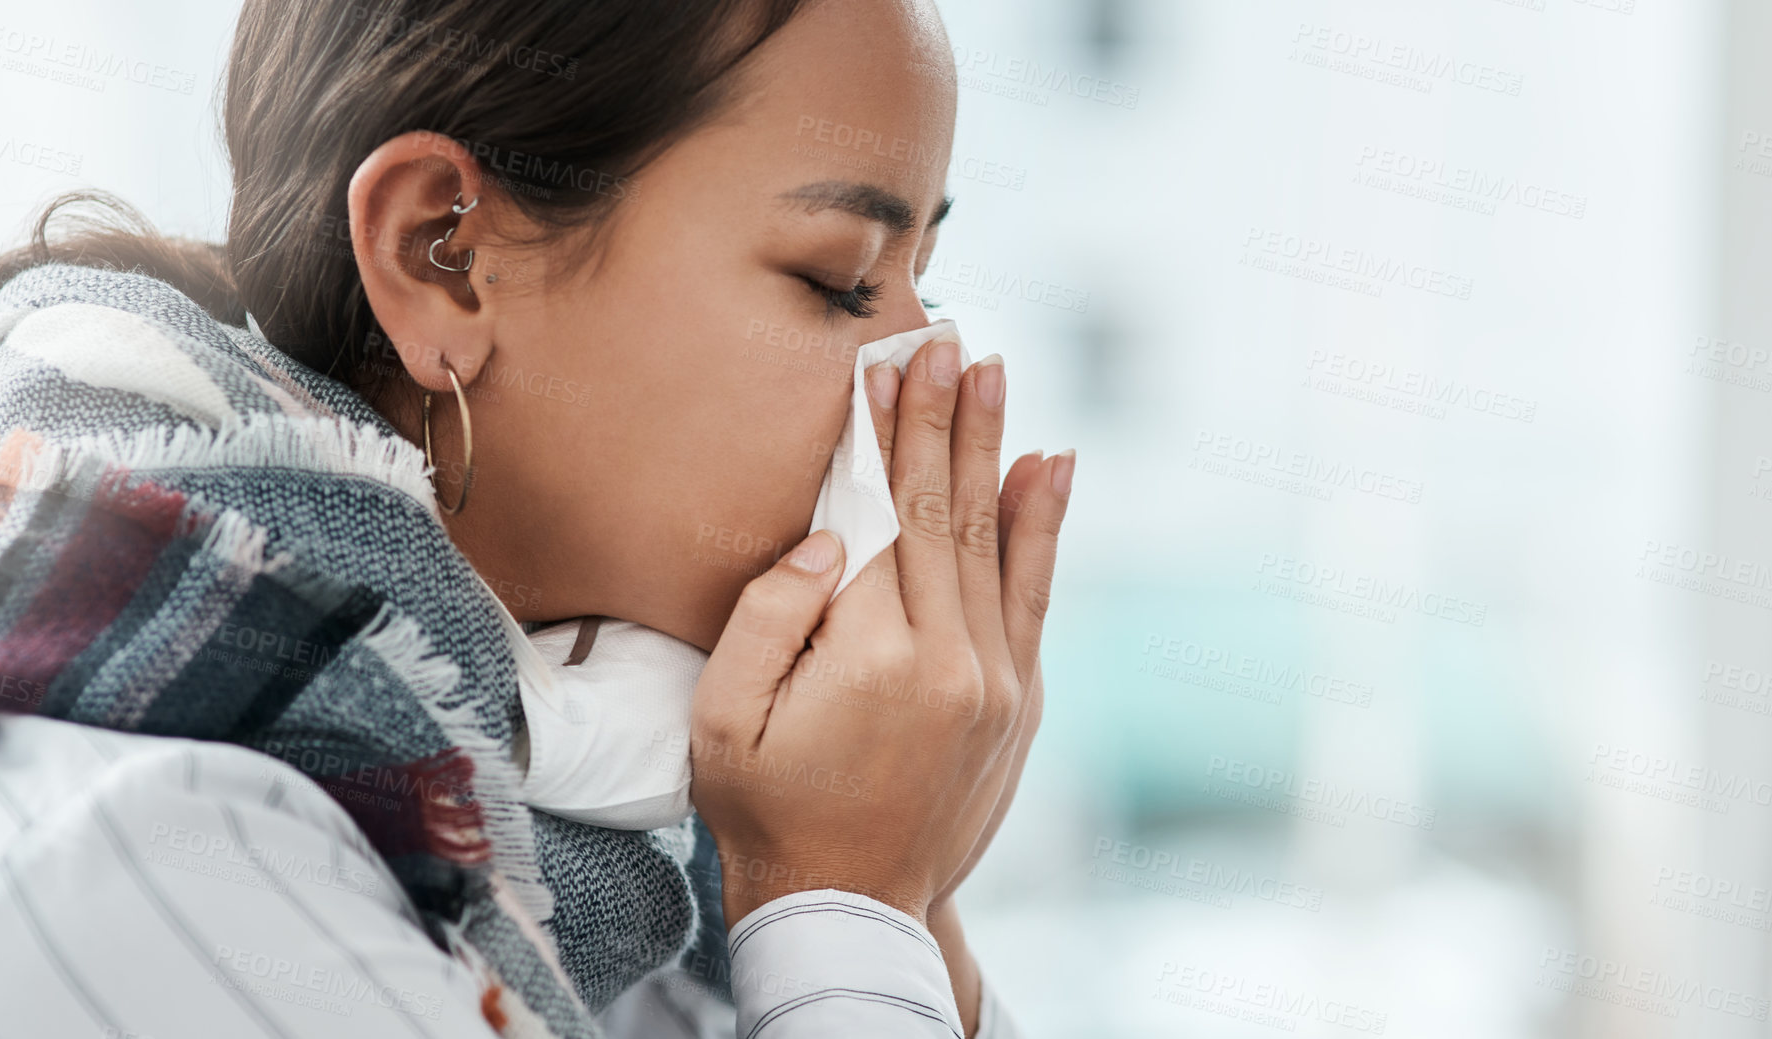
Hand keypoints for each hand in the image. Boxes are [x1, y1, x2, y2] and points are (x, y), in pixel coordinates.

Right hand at [689, 336, 1071, 929]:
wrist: (853, 907)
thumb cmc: (769, 810)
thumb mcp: (724, 721)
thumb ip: (771, 617)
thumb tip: (828, 535)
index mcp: (873, 659)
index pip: (881, 515)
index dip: (882, 435)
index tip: (886, 364)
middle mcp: (951, 662)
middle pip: (943, 512)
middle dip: (941, 418)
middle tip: (948, 338)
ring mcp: (998, 681)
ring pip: (995, 540)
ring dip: (992, 449)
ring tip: (995, 373)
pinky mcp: (1020, 700)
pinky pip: (1033, 592)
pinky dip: (1040, 525)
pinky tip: (1047, 466)